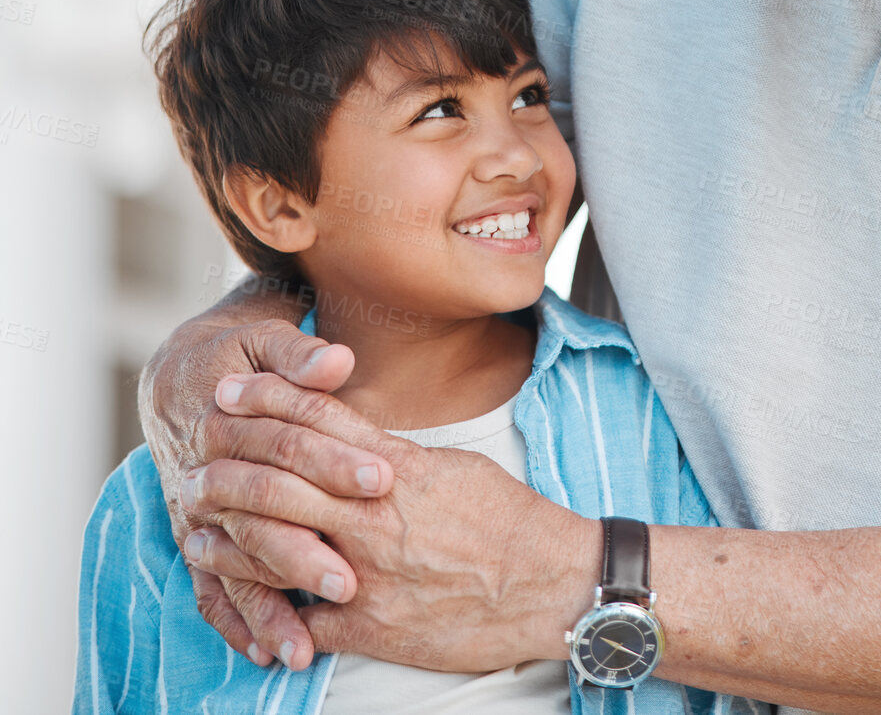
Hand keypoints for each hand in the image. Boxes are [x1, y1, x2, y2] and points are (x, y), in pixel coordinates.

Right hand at [139, 314, 391, 667]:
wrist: (182, 377)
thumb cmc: (242, 356)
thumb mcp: (266, 340)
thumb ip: (299, 354)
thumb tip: (336, 360)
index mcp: (227, 418)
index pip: (287, 443)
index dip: (334, 460)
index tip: (385, 480)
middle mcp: (206, 470)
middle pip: (262, 511)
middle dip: (305, 549)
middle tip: (353, 582)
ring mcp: (199, 512)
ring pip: (233, 564)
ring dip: (268, 606)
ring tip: (305, 649)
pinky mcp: (198, 541)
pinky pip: (211, 589)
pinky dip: (236, 622)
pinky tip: (267, 654)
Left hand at [180, 372, 601, 671]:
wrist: (552, 583)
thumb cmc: (511, 521)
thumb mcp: (455, 468)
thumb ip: (398, 456)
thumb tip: (358, 443)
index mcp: (398, 468)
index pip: (320, 418)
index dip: (268, 398)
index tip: (230, 388)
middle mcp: (375, 514)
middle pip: (282, 476)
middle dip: (230, 461)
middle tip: (195, 453)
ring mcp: (368, 571)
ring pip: (275, 546)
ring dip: (228, 537)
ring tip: (197, 529)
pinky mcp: (372, 624)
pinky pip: (302, 618)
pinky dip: (268, 611)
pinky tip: (241, 602)